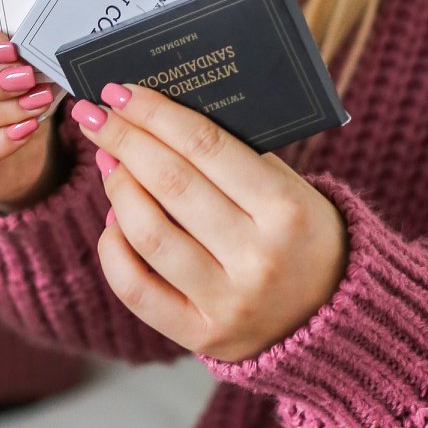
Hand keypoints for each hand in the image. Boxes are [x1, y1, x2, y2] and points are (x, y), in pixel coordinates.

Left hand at [71, 83, 347, 361]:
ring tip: (108, 162)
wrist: (331, 320)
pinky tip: (114, 221)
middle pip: (172, 183)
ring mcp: (229, 301)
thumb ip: (234, 157)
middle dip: (124, 140)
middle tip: (95, 115)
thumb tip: (155, 118)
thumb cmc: (301, 237)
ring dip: (118, 188)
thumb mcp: (290, 189)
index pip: (207, 145)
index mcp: (287, 209)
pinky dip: (114, 248)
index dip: (156, 113)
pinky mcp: (202, 335)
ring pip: (148, 234)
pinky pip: (136, 288)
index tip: (121, 92)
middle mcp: (258, 257)